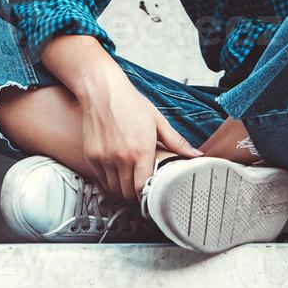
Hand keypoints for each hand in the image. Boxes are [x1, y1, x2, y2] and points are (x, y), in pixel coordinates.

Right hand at [76, 68, 203, 202]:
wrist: (102, 90)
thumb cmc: (130, 103)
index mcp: (141, 151)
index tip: (152, 196)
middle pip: (128, 193)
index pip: (143, 190)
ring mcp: (104, 158)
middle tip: (142, 191)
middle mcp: (121, 158)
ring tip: (130, 183)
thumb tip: (196, 155)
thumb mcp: (157, 120)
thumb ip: (176, 142)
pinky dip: (109, 182)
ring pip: (114, 189)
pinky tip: (116, 174)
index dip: (148, 197)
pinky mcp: (92, 156)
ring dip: (122, 190)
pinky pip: (101, 180)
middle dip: (136, 195)